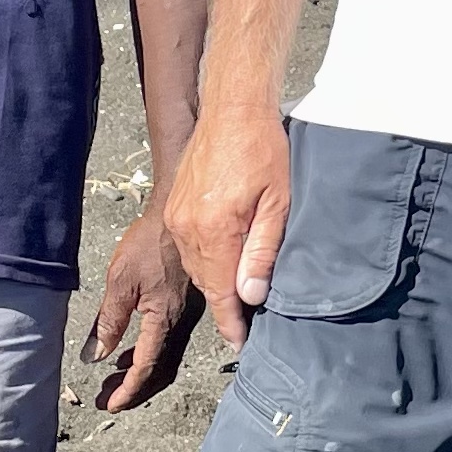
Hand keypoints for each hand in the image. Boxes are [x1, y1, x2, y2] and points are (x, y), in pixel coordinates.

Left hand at [84, 210, 207, 410]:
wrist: (176, 214)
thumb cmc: (147, 243)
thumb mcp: (120, 282)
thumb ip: (109, 322)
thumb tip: (95, 357)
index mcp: (164, 320)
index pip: (147, 367)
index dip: (128, 390)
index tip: (108, 405)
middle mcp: (181, 323)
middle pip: (160, 371)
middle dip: (134, 390)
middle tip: (107, 399)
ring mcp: (186, 315)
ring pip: (166, 358)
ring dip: (140, 373)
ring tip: (114, 380)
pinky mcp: (186, 306)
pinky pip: (168, 342)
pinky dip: (148, 355)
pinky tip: (129, 352)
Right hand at [163, 111, 288, 349]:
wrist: (232, 109)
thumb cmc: (263, 150)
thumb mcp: (277, 202)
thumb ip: (263, 251)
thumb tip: (252, 295)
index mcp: (214, 230)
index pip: (220, 292)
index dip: (230, 322)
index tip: (240, 342)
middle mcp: (187, 228)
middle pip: (206, 283)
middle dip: (225, 304)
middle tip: (246, 321)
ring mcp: (177, 217)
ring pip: (196, 266)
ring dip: (215, 282)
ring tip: (238, 295)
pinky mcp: (174, 207)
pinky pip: (188, 246)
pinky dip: (206, 260)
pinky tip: (224, 259)